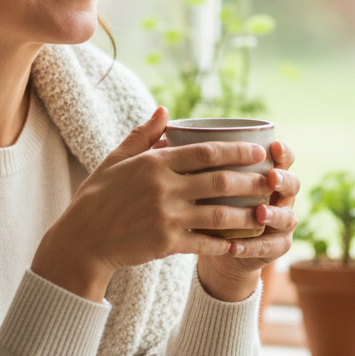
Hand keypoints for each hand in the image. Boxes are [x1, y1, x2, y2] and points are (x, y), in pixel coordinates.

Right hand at [31, 107, 280, 301]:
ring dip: (246, 214)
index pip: (205, 152)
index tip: (259, 151)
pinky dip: (225, 244)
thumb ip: (142, 136)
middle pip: (220, 182)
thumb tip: (165, 111)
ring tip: (266, 212)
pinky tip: (240, 244)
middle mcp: (163, 188)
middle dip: (252, 181)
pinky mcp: (166, 243)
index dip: (237, 151)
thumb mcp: (116, 160)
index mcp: (154, 163)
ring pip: (219, 215)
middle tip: (273, 180)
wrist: (82, 240)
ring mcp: (166, 217)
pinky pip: (204, 242)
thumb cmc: (98, 197)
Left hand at [196, 140, 298, 302]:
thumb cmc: (204, 200)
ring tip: (259, 213)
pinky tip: (236, 245)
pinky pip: (269, 247)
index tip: (273, 146)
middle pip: (292, 185)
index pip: (282, 158)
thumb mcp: (196, 176)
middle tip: (271, 178)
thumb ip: (187, 152)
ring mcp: (279, 223)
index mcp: (267, 172)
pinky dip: (252, 246)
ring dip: (274, 214)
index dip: (282, 152)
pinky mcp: (272, 247)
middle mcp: (278, 195)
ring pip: (287, 217)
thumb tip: (164, 116)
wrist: (212, 242)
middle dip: (283, 180)